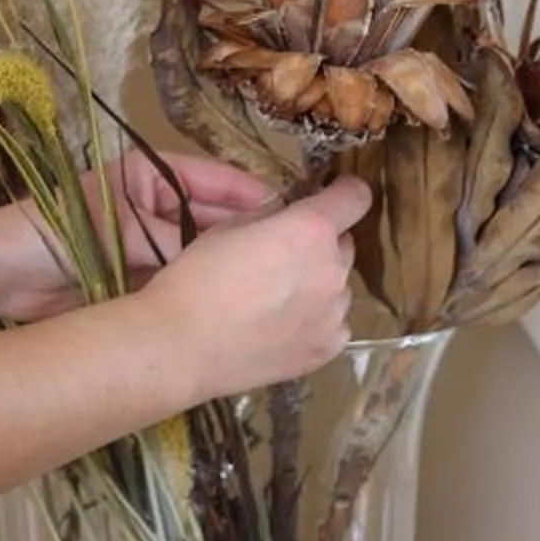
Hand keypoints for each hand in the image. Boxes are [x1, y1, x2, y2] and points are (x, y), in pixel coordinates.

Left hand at [0, 152, 281, 322]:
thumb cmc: (54, 230)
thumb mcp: (121, 228)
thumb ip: (174, 241)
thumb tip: (229, 257)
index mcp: (153, 175)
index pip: (216, 181)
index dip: (252, 197)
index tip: (290, 216)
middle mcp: (157, 206)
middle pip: (213, 218)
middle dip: (246, 236)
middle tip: (290, 257)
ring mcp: (151, 243)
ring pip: (202, 253)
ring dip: (227, 266)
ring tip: (270, 283)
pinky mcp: (142, 278)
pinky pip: (182, 280)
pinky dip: (202, 289)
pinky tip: (234, 303)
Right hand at [139, 175, 369, 400]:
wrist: (183, 344)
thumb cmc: (199, 277)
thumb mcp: (231, 226)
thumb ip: (273, 215)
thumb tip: (289, 214)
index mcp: (311, 230)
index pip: (356, 197)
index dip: (344, 192)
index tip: (331, 196)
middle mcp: (333, 269)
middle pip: (345, 244)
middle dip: (322, 243)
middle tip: (286, 257)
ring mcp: (334, 314)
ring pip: (339, 285)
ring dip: (319, 283)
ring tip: (279, 299)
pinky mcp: (328, 348)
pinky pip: (334, 323)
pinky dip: (316, 319)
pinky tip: (283, 326)